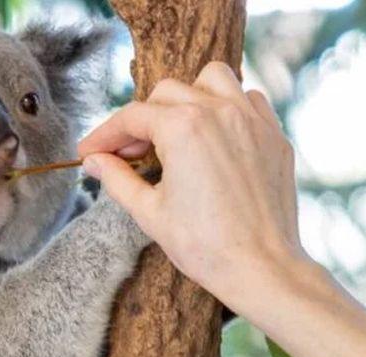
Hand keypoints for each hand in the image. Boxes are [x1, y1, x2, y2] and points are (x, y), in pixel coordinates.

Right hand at [78, 63, 319, 310]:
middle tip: (129, 153)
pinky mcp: (274, 135)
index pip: (132, 117)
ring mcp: (251, 119)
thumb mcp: (149, 213)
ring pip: (213, 79)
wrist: (261, 268)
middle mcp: (218, 111)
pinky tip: (217, 136)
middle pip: (166, 92)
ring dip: (189, 96)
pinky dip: (229, 107)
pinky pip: (249, 99)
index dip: (105, 134)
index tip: (90, 151)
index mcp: (183, 128)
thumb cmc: (205, 246)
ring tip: (178, 129)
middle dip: (142, 120)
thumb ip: (118, 179)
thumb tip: (95, 161)